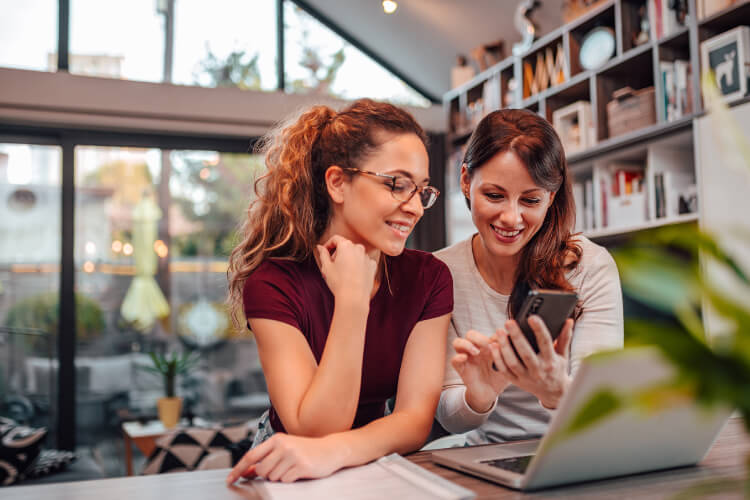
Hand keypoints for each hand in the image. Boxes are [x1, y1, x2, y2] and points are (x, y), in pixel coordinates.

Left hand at [226, 433, 346, 483]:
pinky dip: (289, 479)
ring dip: (280, 477)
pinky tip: (298, 471)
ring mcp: (292, 456)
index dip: (238, 469)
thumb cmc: (306, 450)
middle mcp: (283, 446)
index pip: (251, 456)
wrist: (330, 450)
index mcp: (276, 439)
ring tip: (292, 468)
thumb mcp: (285, 449)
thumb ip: (266, 458)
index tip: (230, 480)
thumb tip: (246, 470)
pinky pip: (285, 480)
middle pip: (261, 470)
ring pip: (273, 477)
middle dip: (267, 474)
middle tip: (281, 468)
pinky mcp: (301, 466)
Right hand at [317, 236, 376, 302]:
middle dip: (338, 253)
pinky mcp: (372, 266)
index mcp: (346, 245)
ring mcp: (367, 257)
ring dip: (348, 260)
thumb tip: (320, 247)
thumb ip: (323, 254)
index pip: (335, 239)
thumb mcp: (326, 267)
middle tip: (331, 266)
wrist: (354, 297)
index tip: (324, 252)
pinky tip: (353, 276)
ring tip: (342, 273)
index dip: (328, 245)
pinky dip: (358, 266)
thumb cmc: (338, 282)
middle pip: (346, 246)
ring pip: (355, 254)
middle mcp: (358, 248)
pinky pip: (364, 262)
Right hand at [451, 330, 509, 412]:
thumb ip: (511, 356)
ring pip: (457, 342)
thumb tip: (520, 345)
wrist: (489, 395)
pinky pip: (454, 360)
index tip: (503, 342)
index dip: (494, 336)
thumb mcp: (507, 367)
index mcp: (487, 347)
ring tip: (476, 351)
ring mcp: (467, 358)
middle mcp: (475, 350)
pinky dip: (458, 357)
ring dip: (466, 344)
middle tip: (487, 344)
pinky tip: (465, 358)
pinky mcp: (461, 368)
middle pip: (470, 334)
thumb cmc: (499, 378)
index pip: (488, 334)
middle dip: (478, 337)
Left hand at [490, 317, 573, 408]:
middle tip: (509, 322)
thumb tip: (569, 321)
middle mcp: (538, 370)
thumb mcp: (563, 354)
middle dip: (516, 337)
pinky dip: (497, 358)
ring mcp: (526, 377)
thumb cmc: (557, 369)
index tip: (532, 317)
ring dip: (504, 347)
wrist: (553, 393)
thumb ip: (564, 337)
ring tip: (499, 332)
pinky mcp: (516, 381)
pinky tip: (493, 346)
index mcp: (551, 361)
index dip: (539, 329)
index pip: (545, 343)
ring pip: (512, 362)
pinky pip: (504, 370)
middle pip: (525, 353)